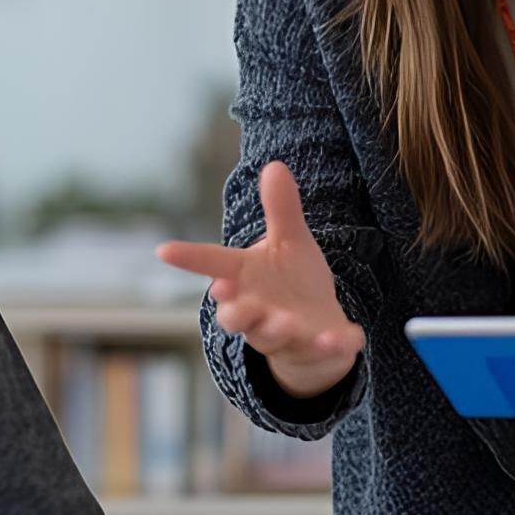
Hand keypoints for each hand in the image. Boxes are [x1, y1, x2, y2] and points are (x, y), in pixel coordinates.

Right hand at [157, 162, 362, 400]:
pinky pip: (321, 350)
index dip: (189, 257)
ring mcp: (284, 334)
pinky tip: (350, 336)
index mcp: (246, 278)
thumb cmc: (292, 281)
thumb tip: (274, 165)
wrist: (316, 327)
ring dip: (277, 329)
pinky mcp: (314, 348)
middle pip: (235, 317)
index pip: (214, 265)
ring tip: (287, 320)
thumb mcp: (290, 242)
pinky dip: (333, 345)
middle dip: (235, 311)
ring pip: (271, 338)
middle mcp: (257, 309)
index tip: (164, 249)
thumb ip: (281, 210)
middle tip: (226, 296)